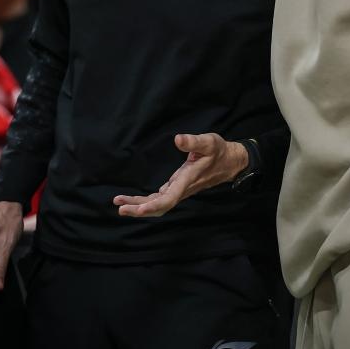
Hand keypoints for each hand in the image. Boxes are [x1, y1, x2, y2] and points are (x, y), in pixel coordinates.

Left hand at [114, 133, 248, 217]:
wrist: (230, 162)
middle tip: (119, 207)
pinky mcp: (178, 187)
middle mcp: (182, 189)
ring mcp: (180, 190)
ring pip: (158, 204)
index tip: (139, 209)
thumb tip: (178, 139)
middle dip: (139, 209)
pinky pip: (160, 199)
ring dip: (139, 206)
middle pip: (159, 206)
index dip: (154, 206)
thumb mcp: (208, 142)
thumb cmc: (219, 151)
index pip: (169, 199)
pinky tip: (135, 201)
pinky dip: (146, 201)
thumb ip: (193, 142)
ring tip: (120, 203)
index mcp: (187, 180)